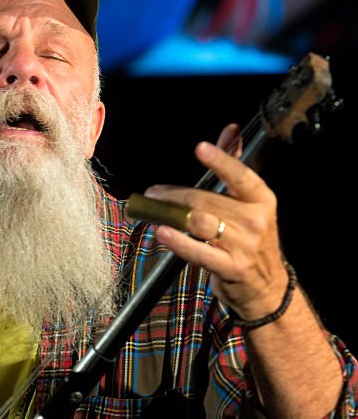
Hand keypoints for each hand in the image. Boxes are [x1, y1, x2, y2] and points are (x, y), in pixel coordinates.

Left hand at [147, 129, 288, 320]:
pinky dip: (178, 241)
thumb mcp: (251, 205)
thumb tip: (231, 131)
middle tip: (153, 193)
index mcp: (262, 200)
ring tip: (152, 210)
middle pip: (207, 200)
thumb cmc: (251, 241)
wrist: (266, 287)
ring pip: (199, 222)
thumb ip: (235, 169)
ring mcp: (244, 246)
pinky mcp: (231, 267)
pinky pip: (199, 251)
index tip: (201, 148)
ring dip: (170, 215)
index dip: (221, 161)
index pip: (241, 176)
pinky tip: (162, 233)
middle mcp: (256, 220)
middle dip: (175, 194)